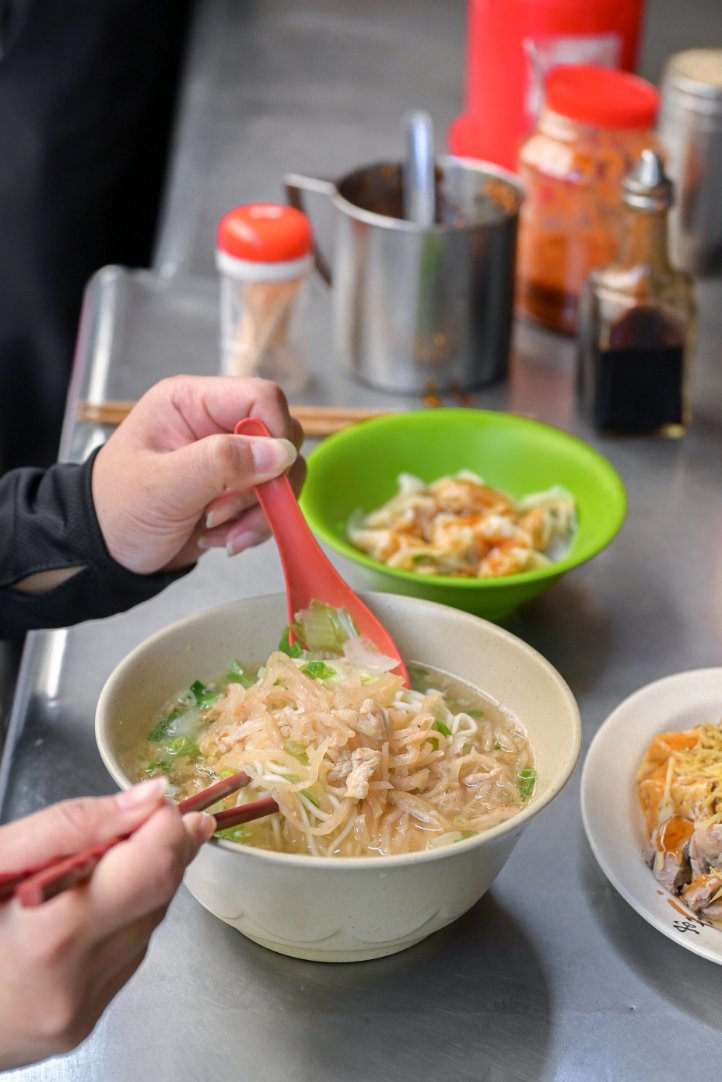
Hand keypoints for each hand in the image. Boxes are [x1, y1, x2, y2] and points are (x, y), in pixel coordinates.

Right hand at [0, 779, 214, 1069]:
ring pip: (150, 924)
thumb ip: (74, 824)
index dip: (166, 828)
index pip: (152, 871)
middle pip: (160, 896)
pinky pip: (129, 954)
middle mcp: (75, 984)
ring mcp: (84, 1010)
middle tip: (157, 815)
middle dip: (166, 846)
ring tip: (119, 852)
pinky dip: (125, 917)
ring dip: (146, 881)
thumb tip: (151, 797)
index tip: (159, 802)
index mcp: (48, 938)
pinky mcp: (88, 1022)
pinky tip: (96, 900)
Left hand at [91, 374, 305, 572]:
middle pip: (280, 439)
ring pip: (282, 476)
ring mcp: (230, 458)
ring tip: (219, 532)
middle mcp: (216, 424)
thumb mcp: (164, 485)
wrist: (107, 552)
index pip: (261, 398)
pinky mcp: (238, 490)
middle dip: (264, 486)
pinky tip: (222, 538)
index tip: (267, 477)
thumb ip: (222, 463)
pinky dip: (254, 526)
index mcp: (192, 402)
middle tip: (222, 514)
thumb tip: (281, 452)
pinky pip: (273, 503)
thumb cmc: (118, 509)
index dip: (275, 435)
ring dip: (259, 513)